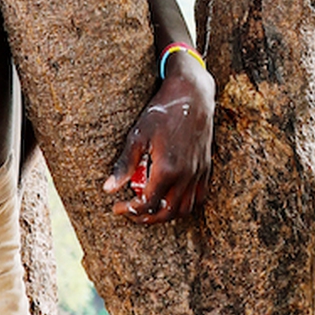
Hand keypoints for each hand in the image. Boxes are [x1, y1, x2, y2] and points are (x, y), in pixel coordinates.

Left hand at [103, 52, 213, 221]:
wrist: (192, 96)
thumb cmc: (162, 113)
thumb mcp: (137, 136)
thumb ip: (124, 165)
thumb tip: (108, 189)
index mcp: (167, 169)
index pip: (147, 204)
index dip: (130, 210)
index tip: (117, 206)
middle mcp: (186, 175)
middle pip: (167, 213)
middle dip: (146, 218)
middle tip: (131, 212)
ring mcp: (198, 172)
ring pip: (185, 209)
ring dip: (166, 214)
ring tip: (150, 209)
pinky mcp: (206, 167)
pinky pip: (198, 197)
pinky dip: (185, 204)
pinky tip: (171, 198)